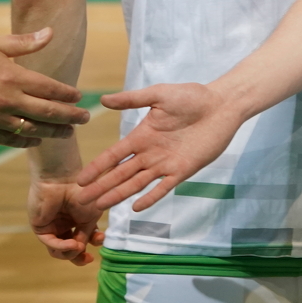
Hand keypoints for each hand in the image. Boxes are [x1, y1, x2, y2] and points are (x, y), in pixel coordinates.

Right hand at [0, 28, 88, 147]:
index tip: (80, 97)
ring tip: (66, 133)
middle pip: (47, 113)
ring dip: (52, 132)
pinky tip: (35, 139)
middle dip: (70, 117)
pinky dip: (25, 141)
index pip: (50, 89)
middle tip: (84, 120)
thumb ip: (24, 42)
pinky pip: (9, 140)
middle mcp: (6, 100)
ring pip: (31, 130)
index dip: (68, 95)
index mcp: (12, 76)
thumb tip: (51, 33)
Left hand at [29, 177, 104, 265]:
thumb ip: (86, 234)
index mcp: (75, 220)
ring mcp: (51, 227)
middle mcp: (62, 225)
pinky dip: (62, 247)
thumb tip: (81, 247)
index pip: (81, 240)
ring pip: (58, 251)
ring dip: (70, 253)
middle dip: (78, 257)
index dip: (91, 244)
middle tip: (88, 259)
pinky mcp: (40, 228)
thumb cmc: (81, 192)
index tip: (100, 241)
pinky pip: (51, 243)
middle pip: (68, 250)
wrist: (63, 179)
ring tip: (79, 246)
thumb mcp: (91, 216)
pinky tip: (73, 245)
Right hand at [75, 82, 241, 211]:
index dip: (97, 168)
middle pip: (120, 174)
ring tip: (101, 207)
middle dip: (101, 187)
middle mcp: (150, 153)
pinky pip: (163, 187)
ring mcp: (165, 163)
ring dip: (119, 194)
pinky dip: (150, 197)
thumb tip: (103, 99)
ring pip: (136, 183)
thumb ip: (132, 99)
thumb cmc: (191, 96)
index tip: (80, 180)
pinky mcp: (183, 170)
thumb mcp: (159, 94)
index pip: (113, 155)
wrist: (221, 105)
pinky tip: (136, 207)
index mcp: (141, 135)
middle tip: (82, 202)